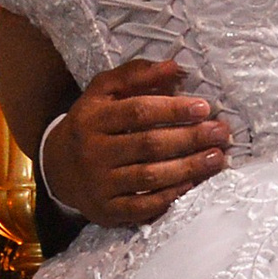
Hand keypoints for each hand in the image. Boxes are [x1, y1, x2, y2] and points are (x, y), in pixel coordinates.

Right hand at [40, 59, 230, 229]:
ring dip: (188, 167)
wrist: (56, 168)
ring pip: (150, 176)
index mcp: (92, 118)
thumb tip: (176, 67)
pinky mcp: (107, 211)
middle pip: (148, 145)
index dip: (173, 109)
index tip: (204, 107)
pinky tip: (192, 183)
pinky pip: (144, 205)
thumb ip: (136, 76)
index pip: (137, 112)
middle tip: (220, 132)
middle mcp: (93, 152)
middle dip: (190, 138)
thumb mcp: (102, 92)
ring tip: (216, 157)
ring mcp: (99, 184)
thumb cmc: (90, 123)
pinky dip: (171, 195)